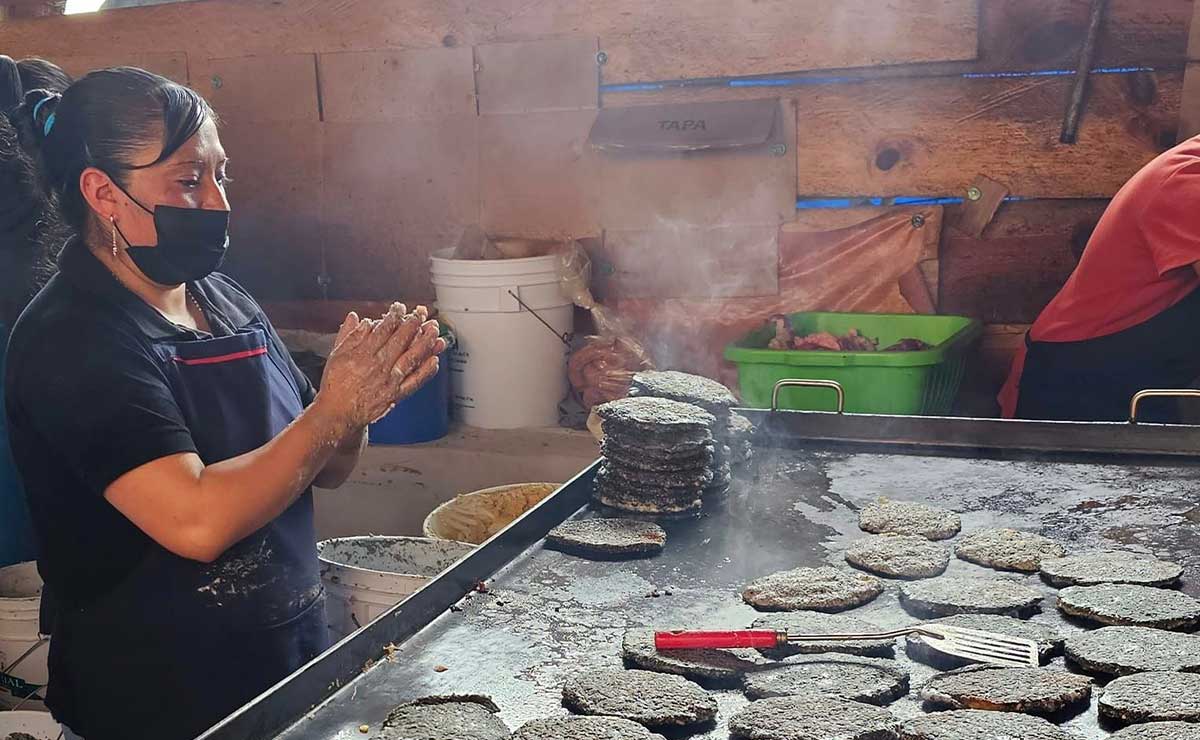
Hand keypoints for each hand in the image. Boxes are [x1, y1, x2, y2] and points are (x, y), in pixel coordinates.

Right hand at [315, 303, 446, 429]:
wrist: (338, 413)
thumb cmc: (335, 385)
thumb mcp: (336, 355)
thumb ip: (348, 335)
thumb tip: (356, 317)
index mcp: (362, 354)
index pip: (383, 329)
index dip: (394, 316)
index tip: (401, 308)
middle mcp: (377, 365)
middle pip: (400, 340)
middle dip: (413, 324)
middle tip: (422, 314)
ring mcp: (388, 380)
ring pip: (411, 357)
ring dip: (425, 342)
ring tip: (433, 331)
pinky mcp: (395, 394)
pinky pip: (415, 381)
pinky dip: (426, 371)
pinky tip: (434, 360)